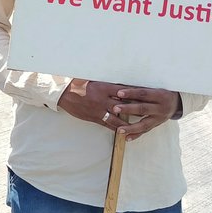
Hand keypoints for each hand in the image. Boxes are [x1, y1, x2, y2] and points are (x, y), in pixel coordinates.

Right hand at [58, 79, 178, 139]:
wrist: (64, 93)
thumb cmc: (78, 84)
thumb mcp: (93, 81)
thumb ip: (107, 86)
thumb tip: (119, 88)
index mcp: (105, 88)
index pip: (124, 91)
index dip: (135, 94)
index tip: (145, 95)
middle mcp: (104, 99)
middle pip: (124, 105)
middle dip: (136, 109)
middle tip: (148, 111)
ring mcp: (99, 110)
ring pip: (118, 118)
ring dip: (128, 122)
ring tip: (139, 125)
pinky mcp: (94, 117)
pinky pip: (107, 124)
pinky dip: (116, 127)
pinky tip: (123, 131)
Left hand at [109, 86, 180, 140]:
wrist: (175, 103)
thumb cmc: (159, 93)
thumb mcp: (153, 89)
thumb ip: (139, 90)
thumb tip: (121, 90)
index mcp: (160, 95)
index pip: (143, 94)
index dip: (131, 93)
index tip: (119, 93)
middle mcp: (161, 108)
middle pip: (143, 109)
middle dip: (128, 109)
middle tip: (115, 108)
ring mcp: (159, 118)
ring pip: (144, 124)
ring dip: (131, 127)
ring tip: (119, 129)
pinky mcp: (156, 125)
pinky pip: (146, 131)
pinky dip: (136, 135)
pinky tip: (127, 138)